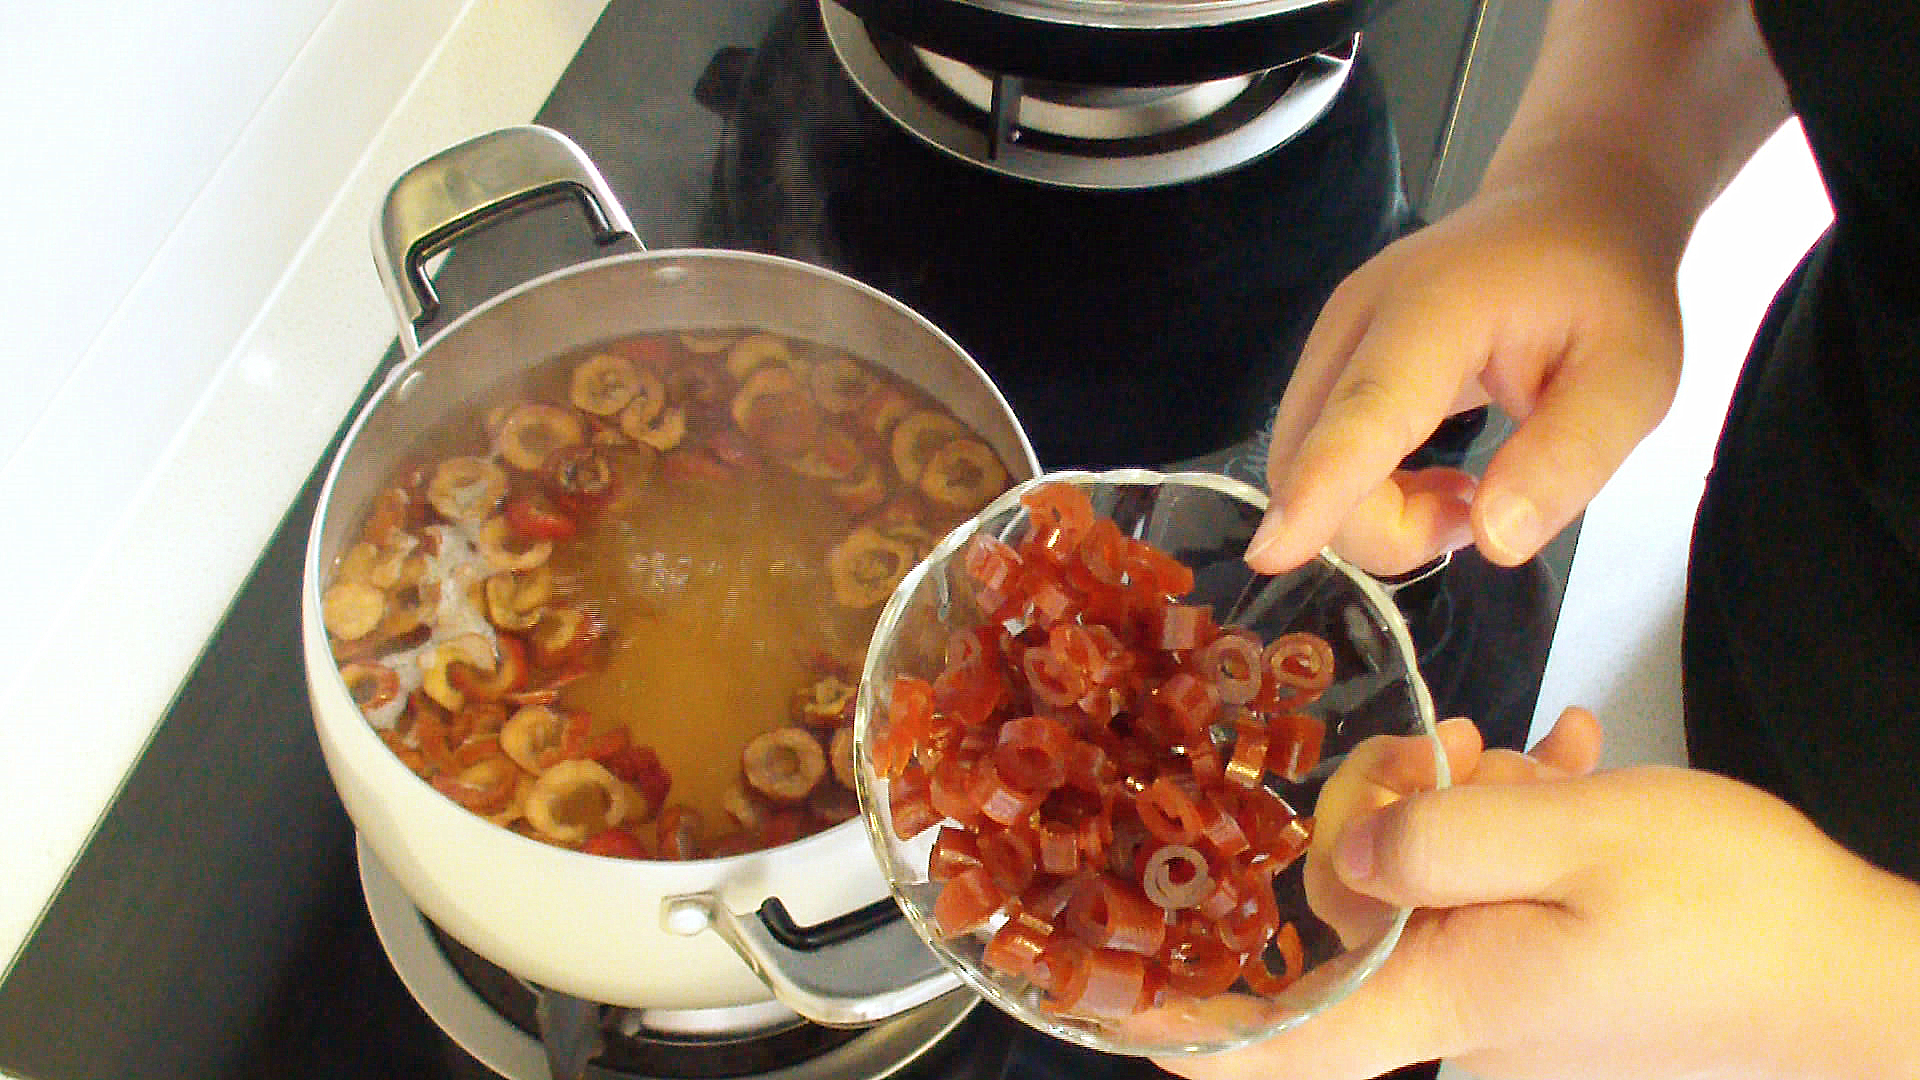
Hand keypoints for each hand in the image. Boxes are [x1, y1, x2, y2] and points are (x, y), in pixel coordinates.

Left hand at [1150, 708, 1919, 1079]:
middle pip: (1359, 919)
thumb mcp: (1571, 839)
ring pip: (1437, 889)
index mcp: (1451, 995)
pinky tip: (1568, 770)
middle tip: (1445, 748)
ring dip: (1468, 809)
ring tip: (1533, 758)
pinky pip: (1504, 896)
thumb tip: (1350, 854)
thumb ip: (1440, 839)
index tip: (1131, 1010)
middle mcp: (1472, 1015)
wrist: (1869, 979)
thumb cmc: (1735, 914)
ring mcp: (1522, 1004)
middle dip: (1382, 817)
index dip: (1202, 1031)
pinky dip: (1522, 832)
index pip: (1290, 1040)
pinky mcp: (1566, 982)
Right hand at [1245, 180, 1685, 575]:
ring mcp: (1333, 336)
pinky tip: (1432, 479)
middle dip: (1378, 527)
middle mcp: (1360, 316)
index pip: (1367, 407)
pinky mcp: (1330, 360)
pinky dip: (1362, 495)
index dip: (1323, 484)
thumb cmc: (1607, 293)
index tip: (1275, 552)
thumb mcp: (1634, 378)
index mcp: (1439, 307)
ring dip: (1374, 515)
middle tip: (1475, 515)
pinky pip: (1313, 454)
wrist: (1570, 213)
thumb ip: (1569, 456)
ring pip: (1302, 464)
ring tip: (1466, 494)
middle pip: (1311, 454)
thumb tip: (1494, 539)